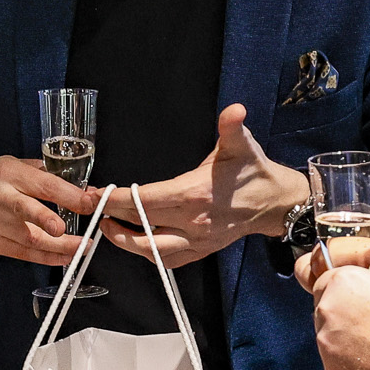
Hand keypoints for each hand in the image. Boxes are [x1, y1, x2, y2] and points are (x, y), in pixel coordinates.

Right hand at [0, 156, 97, 266]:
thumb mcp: (13, 164)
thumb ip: (44, 174)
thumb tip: (80, 188)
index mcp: (9, 173)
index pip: (43, 185)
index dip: (70, 196)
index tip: (91, 203)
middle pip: (28, 213)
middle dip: (55, 225)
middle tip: (81, 236)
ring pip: (29, 239)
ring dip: (59, 248)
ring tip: (81, 249)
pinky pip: (23, 254)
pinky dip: (46, 258)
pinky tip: (63, 258)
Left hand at [99, 104, 307, 267]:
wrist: (277, 203)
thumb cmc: (254, 171)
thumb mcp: (242, 145)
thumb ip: (232, 127)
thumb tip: (235, 109)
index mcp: (194, 194)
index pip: (144, 201)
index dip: (115, 199)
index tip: (94, 194)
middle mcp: (193, 222)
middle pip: (140, 227)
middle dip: (111, 219)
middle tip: (92, 209)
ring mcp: (197, 241)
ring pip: (151, 251)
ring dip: (126, 242)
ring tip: (109, 226)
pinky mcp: (201, 251)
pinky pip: (167, 260)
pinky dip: (147, 253)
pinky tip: (136, 239)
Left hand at [293, 258, 369, 369]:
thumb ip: (368, 291)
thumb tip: (363, 301)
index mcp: (341, 282)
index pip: (325, 285)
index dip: (343, 298)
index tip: (356, 308)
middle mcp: (327, 309)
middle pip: (326, 315)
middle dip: (343, 324)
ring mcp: (326, 342)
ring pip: (331, 344)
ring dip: (347, 349)